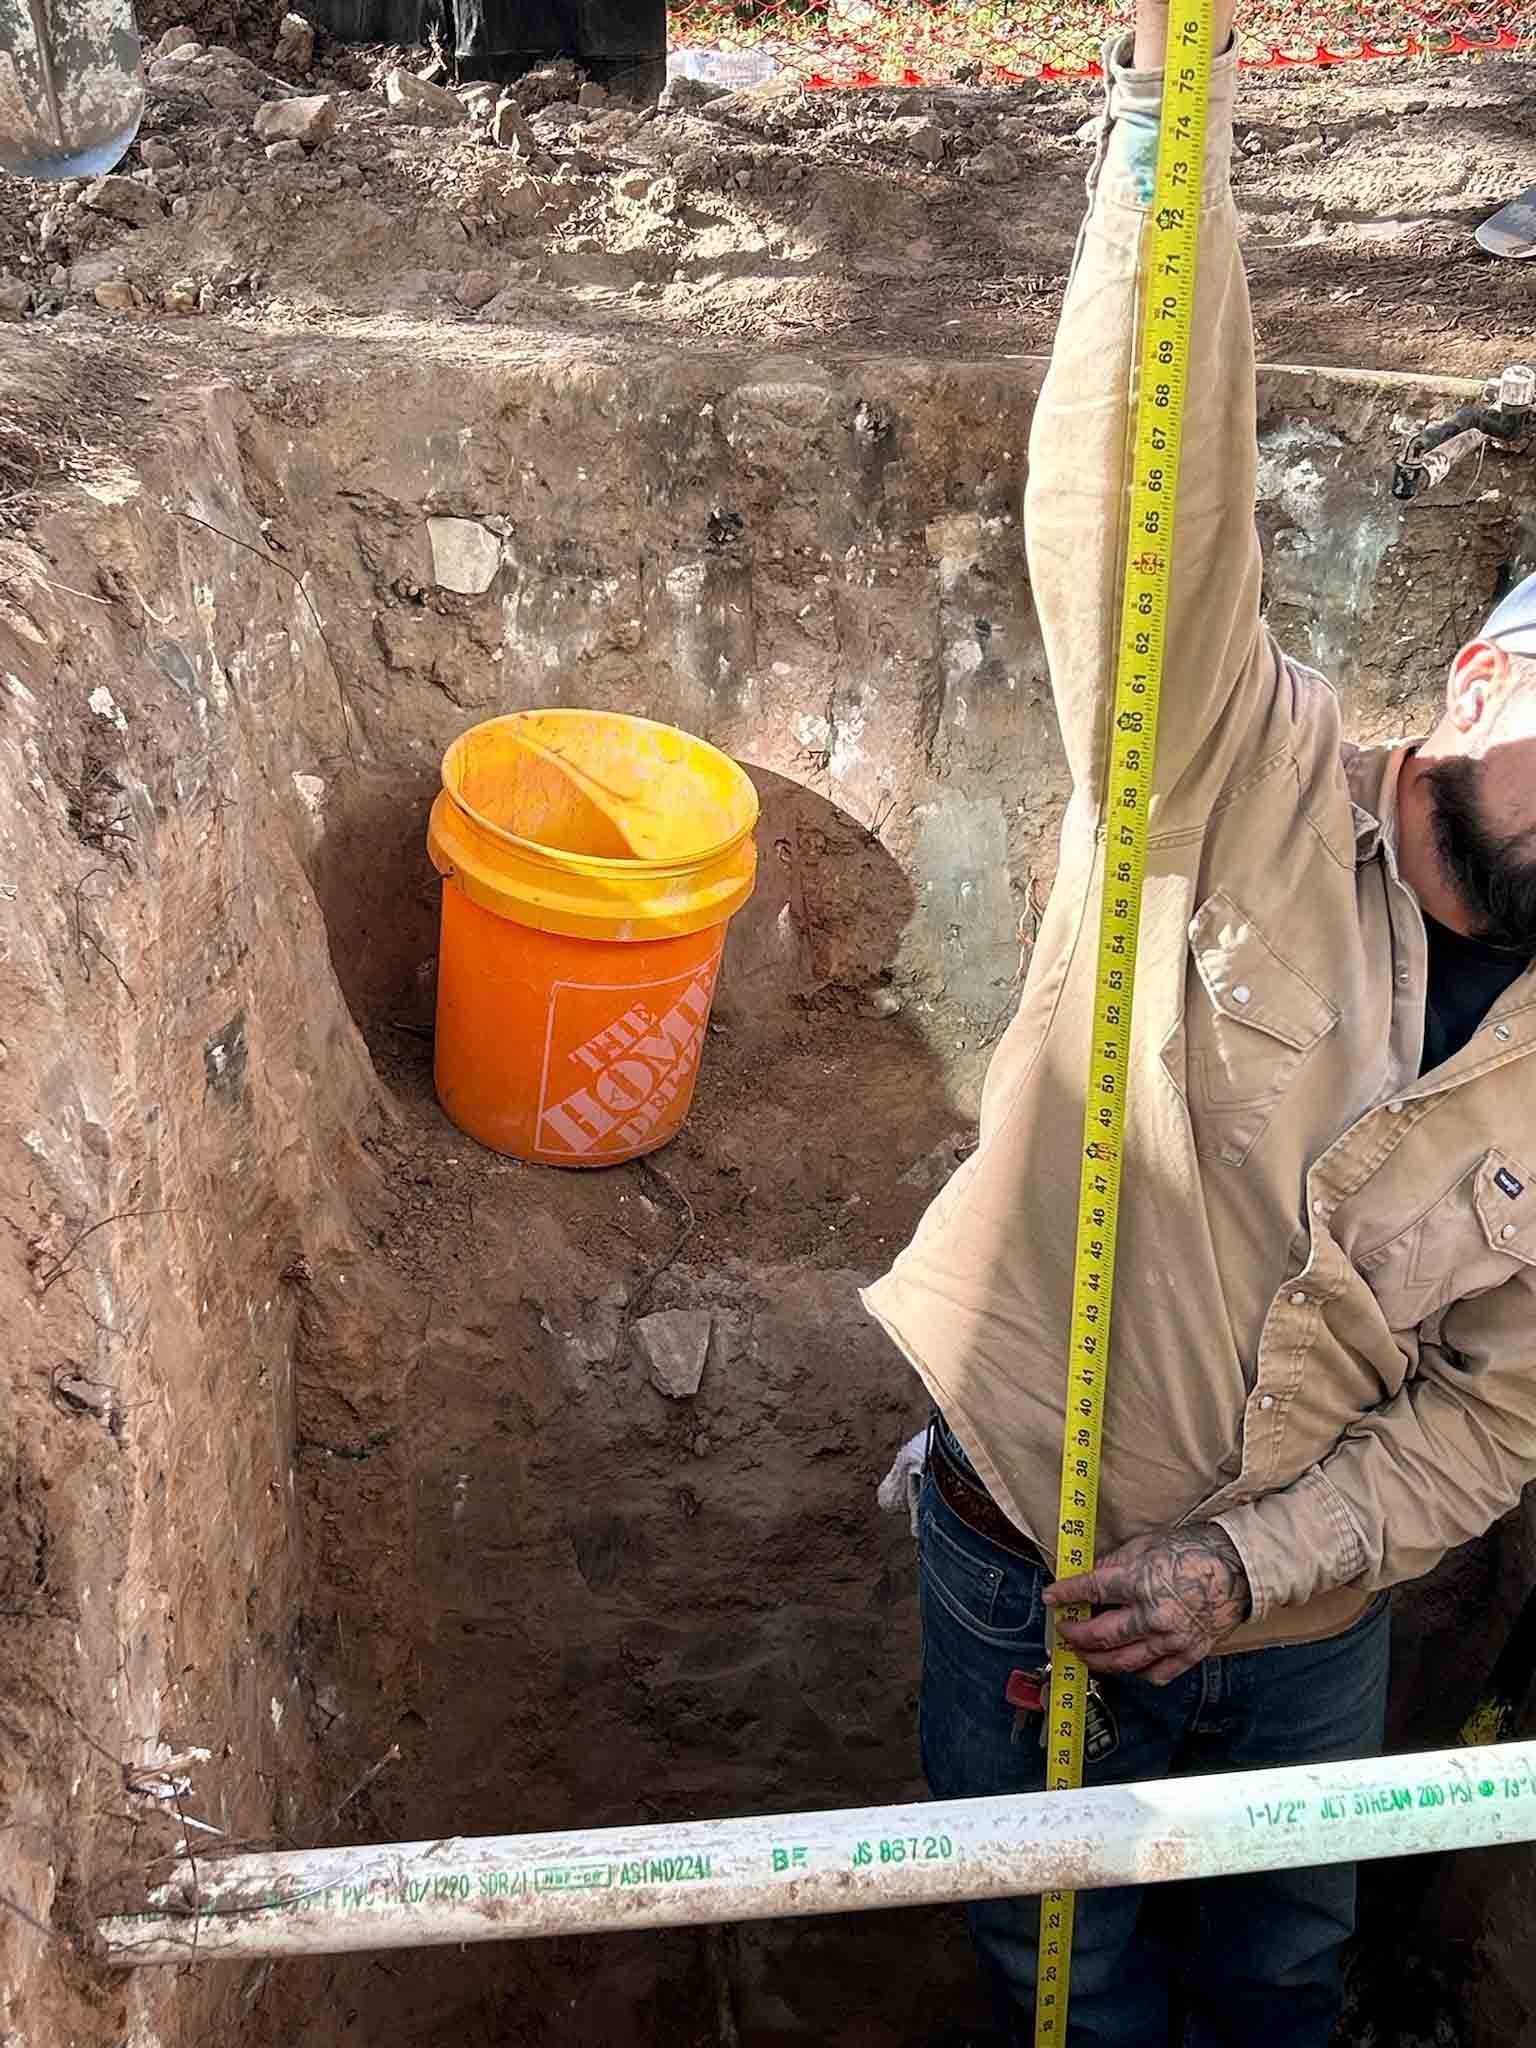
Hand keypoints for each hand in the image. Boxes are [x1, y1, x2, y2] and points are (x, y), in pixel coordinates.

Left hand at [1044, 1524, 1251, 1684]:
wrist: (1240, 1568)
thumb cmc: (1195, 1550)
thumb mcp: (1148, 1544)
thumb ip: (1116, 1562)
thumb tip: (1091, 1575)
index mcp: (1140, 1582)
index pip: (1091, 1590)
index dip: (1066, 1594)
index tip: (1052, 1597)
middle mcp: (1152, 1616)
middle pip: (1100, 1635)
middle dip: (1075, 1636)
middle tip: (1064, 1632)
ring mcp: (1171, 1640)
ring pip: (1123, 1661)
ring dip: (1096, 1660)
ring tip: (1084, 1654)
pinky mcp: (1189, 1654)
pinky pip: (1155, 1674)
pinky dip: (1136, 1672)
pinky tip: (1126, 1663)